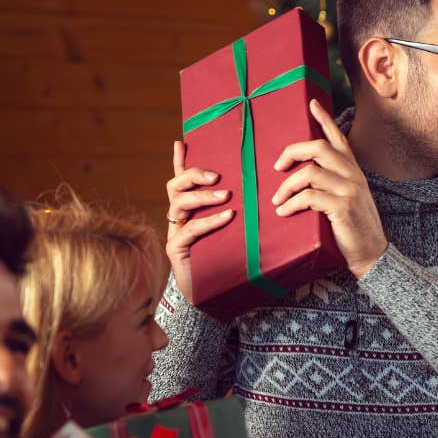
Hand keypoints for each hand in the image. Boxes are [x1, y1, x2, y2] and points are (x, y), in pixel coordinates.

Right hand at [165, 140, 234, 303]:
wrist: (213, 295)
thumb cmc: (226, 260)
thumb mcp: (235, 231)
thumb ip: (239, 214)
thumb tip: (263, 195)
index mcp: (190, 210)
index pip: (182, 180)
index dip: (180, 161)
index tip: (182, 141)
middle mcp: (178, 218)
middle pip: (175, 186)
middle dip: (193, 175)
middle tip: (217, 176)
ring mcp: (175, 233)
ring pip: (179, 205)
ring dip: (202, 197)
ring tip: (225, 196)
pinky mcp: (177, 250)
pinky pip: (189, 230)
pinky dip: (208, 221)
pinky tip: (226, 217)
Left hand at [270, 99, 386, 277]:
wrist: (371, 253)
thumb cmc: (353, 227)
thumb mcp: (347, 199)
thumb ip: (333, 183)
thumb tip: (304, 173)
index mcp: (354, 171)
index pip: (338, 139)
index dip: (325, 119)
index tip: (312, 104)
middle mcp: (353, 176)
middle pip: (318, 148)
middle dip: (292, 153)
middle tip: (277, 167)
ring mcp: (349, 190)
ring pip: (309, 172)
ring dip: (286, 186)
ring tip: (277, 200)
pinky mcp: (343, 207)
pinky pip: (308, 197)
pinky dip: (291, 203)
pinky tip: (285, 211)